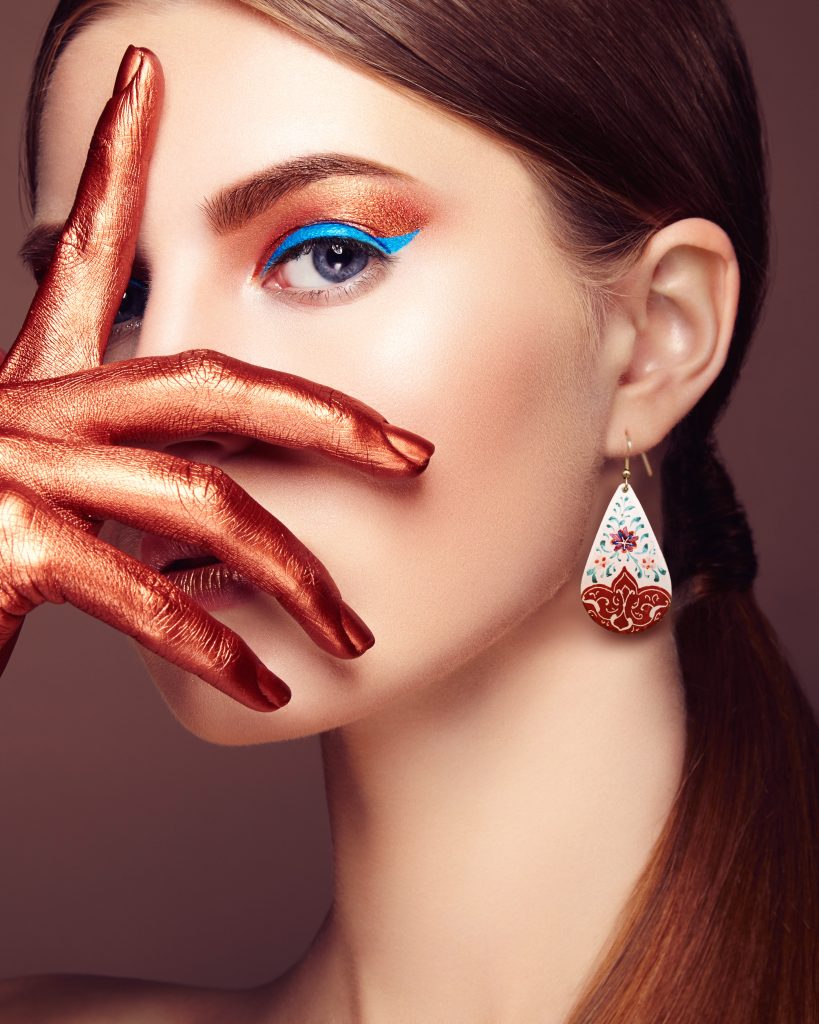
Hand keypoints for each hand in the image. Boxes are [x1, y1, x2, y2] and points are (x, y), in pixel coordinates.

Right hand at [0, 46, 433, 711]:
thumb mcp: (24, 484)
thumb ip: (107, 471)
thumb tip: (196, 496)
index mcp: (38, 386)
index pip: (85, 249)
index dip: (111, 157)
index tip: (144, 74)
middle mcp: (31, 409)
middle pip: (211, 381)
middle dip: (329, 420)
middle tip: (418, 458)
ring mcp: (22, 470)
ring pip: (205, 499)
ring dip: (294, 577)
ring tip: (353, 637)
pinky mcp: (11, 543)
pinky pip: (146, 596)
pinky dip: (214, 648)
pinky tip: (264, 685)